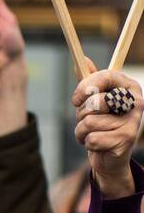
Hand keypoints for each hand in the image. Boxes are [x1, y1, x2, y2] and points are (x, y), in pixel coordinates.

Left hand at [73, 65, 142, 199]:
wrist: (110, 154)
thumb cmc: (101, 121)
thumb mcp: (94, 99)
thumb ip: (89, 80)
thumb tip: (83, 58)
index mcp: (129, 87)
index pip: (106, 76)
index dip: (86, 86)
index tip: (76, 99)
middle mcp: (135, 102)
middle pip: (95, 100)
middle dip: (81, 113)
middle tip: (87, 119)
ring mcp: (133, 121)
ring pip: (89, 122)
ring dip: (81, 130)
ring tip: (91, 133)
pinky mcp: (126, 140)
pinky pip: (91, 138)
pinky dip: (86, 142)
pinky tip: (96, 144)